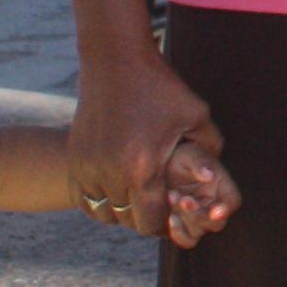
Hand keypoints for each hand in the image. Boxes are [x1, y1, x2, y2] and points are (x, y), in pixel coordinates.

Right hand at [70, 51, 218, 240]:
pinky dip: (98, 201)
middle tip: (157, 203)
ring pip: (102, 213)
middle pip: (126, 221)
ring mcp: (87, 168)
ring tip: (137, 195)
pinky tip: (116, 188)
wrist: (116, 62)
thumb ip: (210, 151)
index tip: (173, 211)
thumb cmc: (160, 88)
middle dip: (144, 217)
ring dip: (120, 210)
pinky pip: (82, 199)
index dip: (164, 224)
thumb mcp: (196, 116)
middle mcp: (110, 174)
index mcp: (142, 169)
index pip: (150, 222)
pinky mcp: (74, 159)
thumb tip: (212, 177)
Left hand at [155, 139, 242, 245]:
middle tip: (183, 198)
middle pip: (215, 223)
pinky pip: (186, 240)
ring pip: (199, 233)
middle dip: (198, 214)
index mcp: (222, 187)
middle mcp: (213, 205)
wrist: (160, 167)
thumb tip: (209, 174)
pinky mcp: (183, 225)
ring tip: (172, 196)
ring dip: (185, 220)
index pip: (232, 202)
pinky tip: (170, 217)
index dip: (226, 209)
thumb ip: (200, 163)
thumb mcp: (190, 154)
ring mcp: (198, 218)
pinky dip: (178, 233)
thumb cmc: (180, 157)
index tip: (214, 211)